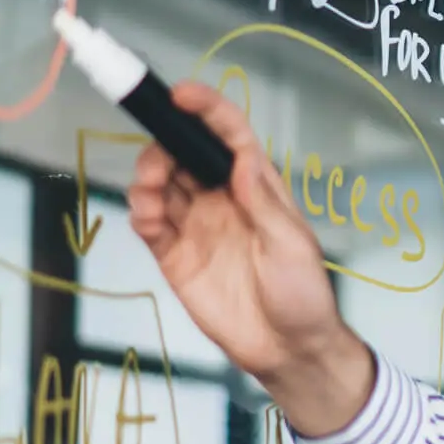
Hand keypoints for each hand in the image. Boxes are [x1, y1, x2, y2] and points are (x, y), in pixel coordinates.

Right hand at [125, 82, 369, 431]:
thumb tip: (242, 158)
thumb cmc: (303, 295)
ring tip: (151, 191)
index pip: (229, 137)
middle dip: (165, 145)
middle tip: (159, 161)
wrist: (287, 350)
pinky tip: (145, 214)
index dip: (207, 110)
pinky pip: (150, 224)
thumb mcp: (292, 245)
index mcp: (257, 187)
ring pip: (161, 184)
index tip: (182, 94)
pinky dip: (140, 211)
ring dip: (148, 177)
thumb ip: (263, 202)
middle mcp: (222, 199)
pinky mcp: (176, 256)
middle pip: (184, 155)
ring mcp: (197, 226)